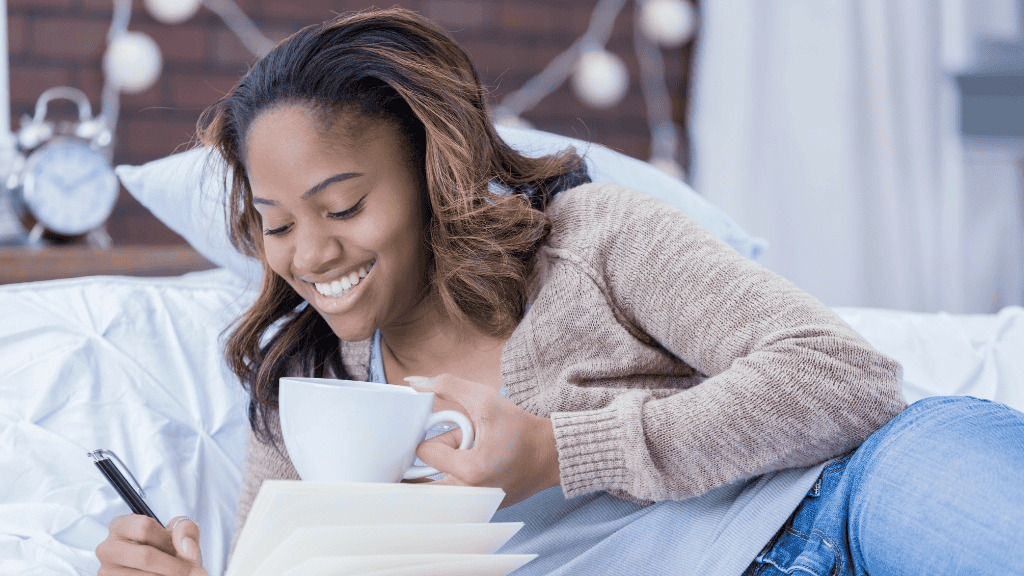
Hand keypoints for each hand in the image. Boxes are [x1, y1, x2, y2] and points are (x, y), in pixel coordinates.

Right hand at [97, 515, 205, 575]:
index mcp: (120, 526)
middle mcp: (107, 548)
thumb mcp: (180, 532)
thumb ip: (186, 530)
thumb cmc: (169, 548)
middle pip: (145, 556)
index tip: (186, 552)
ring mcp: (106, 571)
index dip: (169, 541)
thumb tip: (187, 549)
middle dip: (175, 566)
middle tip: (194, 572)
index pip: (143, 527)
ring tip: (182, 575)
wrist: (165, 569)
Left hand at [406, 374, 560, 507]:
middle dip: (433, 460)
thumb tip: (413, 382)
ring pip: (434, 489)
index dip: (437, 436)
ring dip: (442, 472)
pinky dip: (452, 484)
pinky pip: (449, 500)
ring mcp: (474, 507)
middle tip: (455, 447)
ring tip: (464, 459)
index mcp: (471, 469)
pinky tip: (471, 471)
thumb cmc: (519, 427)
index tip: (457, 432)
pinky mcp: (478, 512)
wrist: (548, 455)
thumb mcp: (484, 398)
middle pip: (422, 479)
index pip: (425, 452)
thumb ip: (446, 385)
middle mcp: (470, 494)